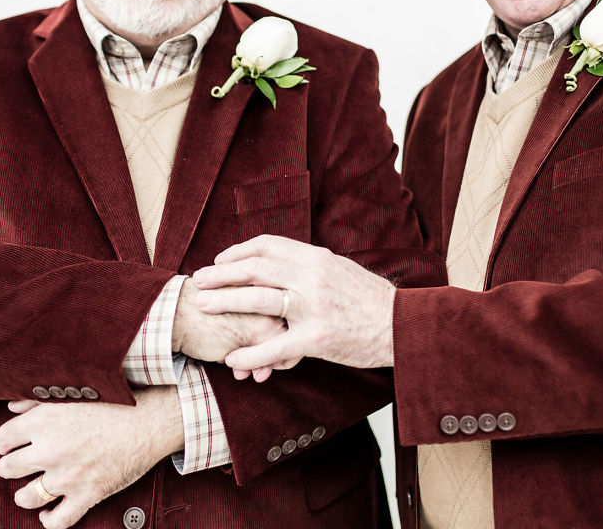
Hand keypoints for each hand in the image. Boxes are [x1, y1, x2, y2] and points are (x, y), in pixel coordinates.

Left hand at [0, 387, 182, 528]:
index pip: (3, 439)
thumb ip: (38, 401)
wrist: (151, 420)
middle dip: (11, 466)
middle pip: (8, 469)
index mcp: (45, 421)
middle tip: (21, 464)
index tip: (13, 444)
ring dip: (24, 494)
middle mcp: (51, 450)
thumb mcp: (75, 394)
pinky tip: (47, 513)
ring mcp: (68, 475)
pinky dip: (48, 519)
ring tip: (31, 489)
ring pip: (27, 497)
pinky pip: (57, 520)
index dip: (6, 442)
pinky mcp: (87, 494)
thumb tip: (12, 408)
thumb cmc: (115, 403)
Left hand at [193, 235, 395, 375]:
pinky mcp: (318, 338)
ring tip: (204, 307)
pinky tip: (232, 357)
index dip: (239, 251)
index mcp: (317, 257)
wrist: (402, 326)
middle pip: (256, 268)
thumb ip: (311, 264)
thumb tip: (283, 259)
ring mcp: (314, 307)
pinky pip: (275, 345)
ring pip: (259, 301)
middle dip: (222, 274)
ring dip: (226, 303)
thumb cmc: (371, 300)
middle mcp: (313, 277)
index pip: (269, 245)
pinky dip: (250, 352)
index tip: (221, 260)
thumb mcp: (341, 270)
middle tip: (199, 281)